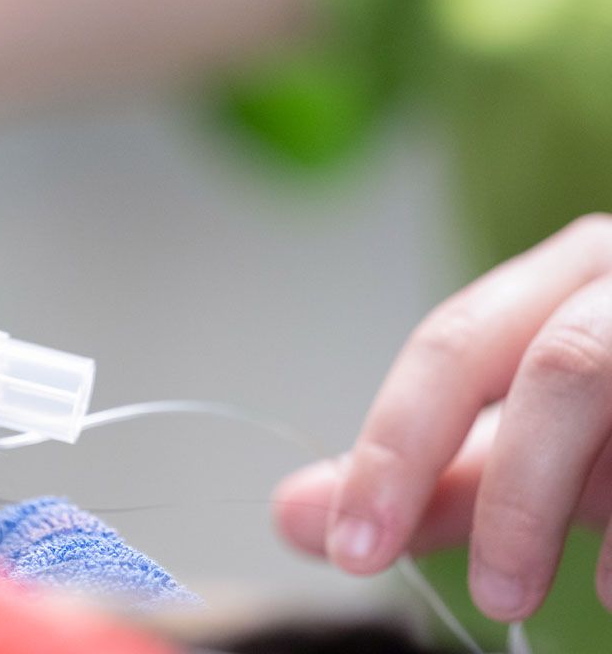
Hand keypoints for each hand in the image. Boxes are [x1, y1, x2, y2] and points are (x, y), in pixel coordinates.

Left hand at [272, 214, 611, 620]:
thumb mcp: (524, 443)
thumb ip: (424, 480)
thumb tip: (296, 516)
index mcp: (552, 283)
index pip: (451, 347)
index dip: (394, 449)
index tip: (350, 547)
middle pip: (556, 368)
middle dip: (511, 490)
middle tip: (489, 595)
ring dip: (581, 503)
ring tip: (568, 595)